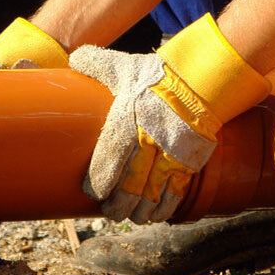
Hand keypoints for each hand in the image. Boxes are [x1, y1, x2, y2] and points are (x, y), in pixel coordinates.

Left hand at [69, 13, 269, 223]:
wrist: (200, 79)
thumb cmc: (156, 75)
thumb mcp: (124, 67)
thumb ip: (98, 65)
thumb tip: (74, 58)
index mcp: (128, 119)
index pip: (109, 160)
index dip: (99, 182)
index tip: (92, 192)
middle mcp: (149, 140)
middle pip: (129, 184)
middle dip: (118, 204)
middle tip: (111, 210)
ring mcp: (171, 153)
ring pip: (151, 194)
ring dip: (139, 211)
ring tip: (132, 215)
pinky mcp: (189, 160)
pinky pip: (175, 192)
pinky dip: (164, 209)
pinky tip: (156, 215)